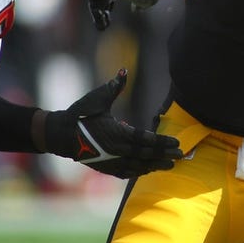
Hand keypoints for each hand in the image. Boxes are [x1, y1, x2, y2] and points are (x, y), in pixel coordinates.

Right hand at [43, 69, 181, 176]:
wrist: (61, 135)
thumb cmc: (80, 114)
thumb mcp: (97, 98)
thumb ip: (114, 86)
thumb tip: (124, 70)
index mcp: (117, 133)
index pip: (145, 139)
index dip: (162, 142)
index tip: (176, 142)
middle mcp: (117, 150)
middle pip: (146, 154)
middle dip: (165, 155)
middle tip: (181, 155)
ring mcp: (111, 161)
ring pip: (139, 165)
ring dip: (156, 165)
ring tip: (171, 165)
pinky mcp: (106, 167)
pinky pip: (127, 172)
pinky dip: (140, 171)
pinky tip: (148, 170)